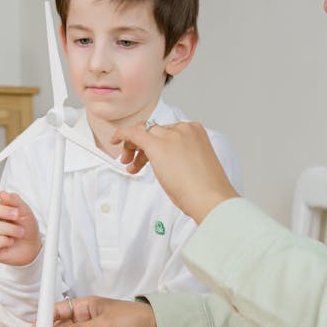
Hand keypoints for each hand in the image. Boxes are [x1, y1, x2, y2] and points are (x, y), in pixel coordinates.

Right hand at [0, 178, 41, 265]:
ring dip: (9, 229)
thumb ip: (15, 201)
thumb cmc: (26, 227)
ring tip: (19, 232)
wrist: (32, 247)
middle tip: (16, 215)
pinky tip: (9, 242)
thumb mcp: (25, 211)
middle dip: (2, 211)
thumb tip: (2, 194)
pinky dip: (4, 241)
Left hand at [111, 122, 238, 222]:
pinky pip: (133, 133)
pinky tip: (115, 141)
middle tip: (132, 161)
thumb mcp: (195, 165)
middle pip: (154, 130)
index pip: (167, 131)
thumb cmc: (207, 189)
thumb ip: (181, 157)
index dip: (153, 143)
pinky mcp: (157, 144)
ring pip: (143, 132)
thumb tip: (167, 163)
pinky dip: (122, 135)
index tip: (147, 155)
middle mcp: (183, 128)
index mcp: (195, 131)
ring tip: (128, 164)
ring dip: (132, 146)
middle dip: (140, 145)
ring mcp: (171, 135)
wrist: (211, 198)